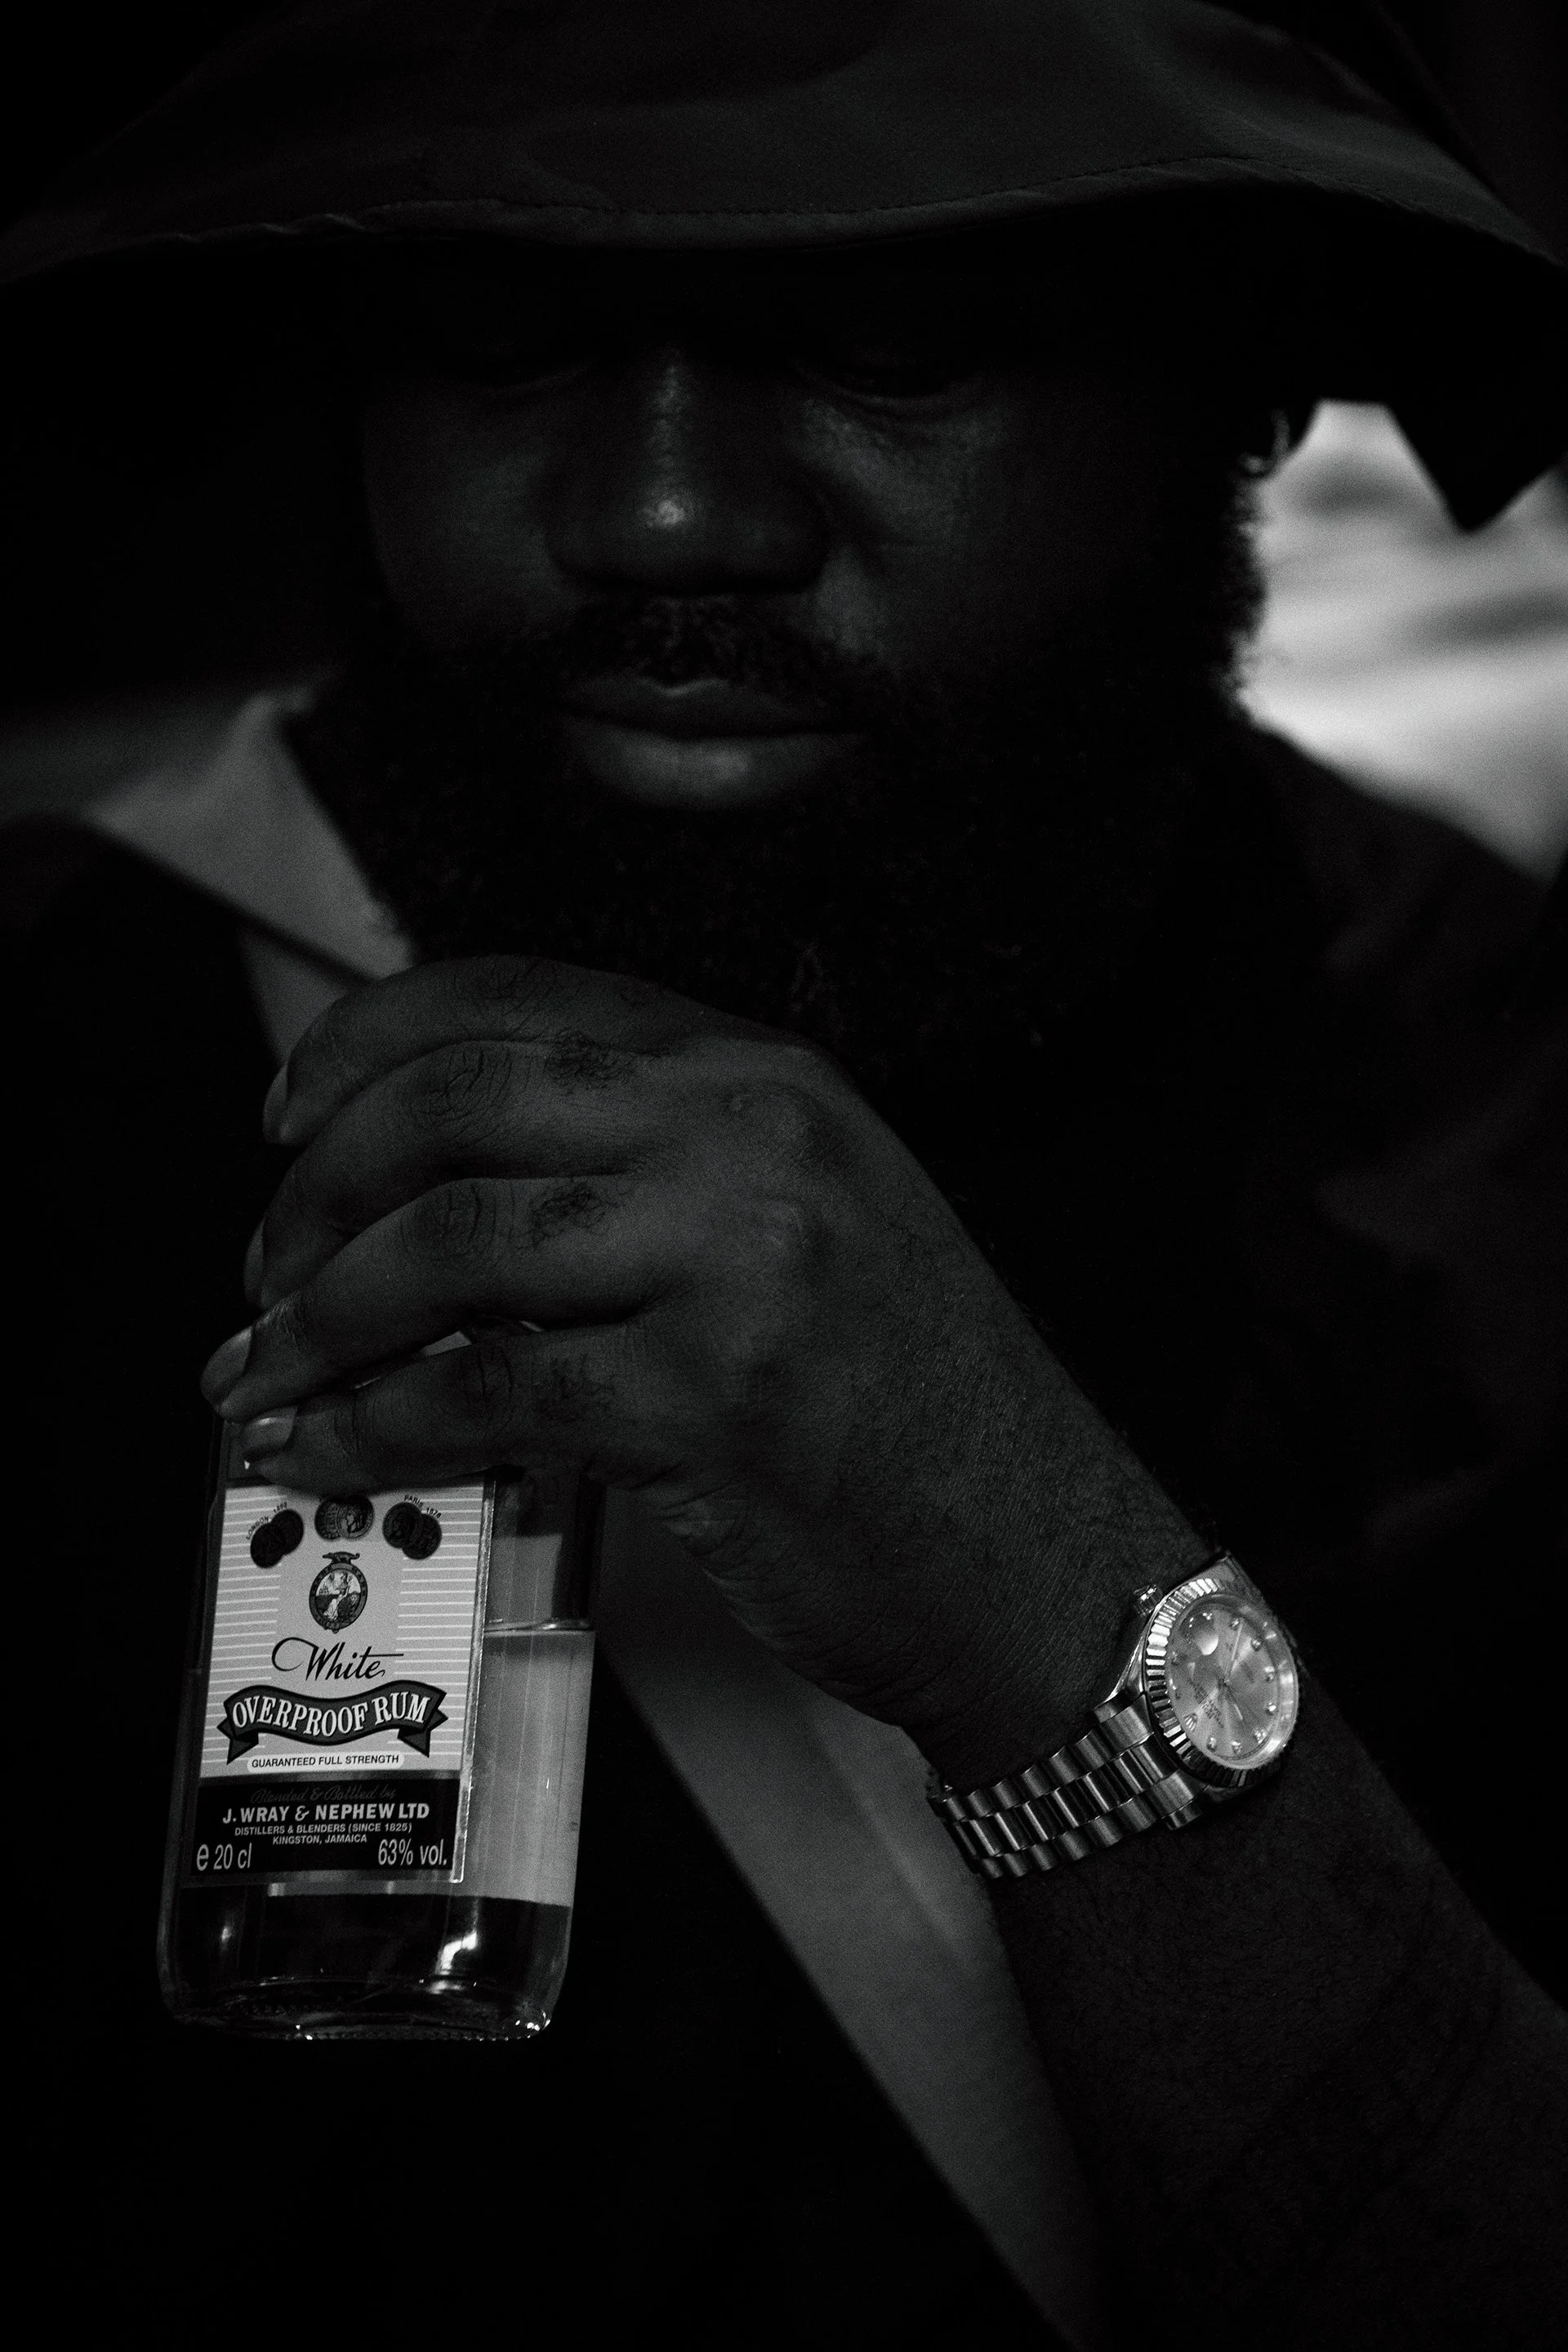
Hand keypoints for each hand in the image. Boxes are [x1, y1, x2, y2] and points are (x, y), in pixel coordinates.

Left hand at [203, 957, 1200, 1777]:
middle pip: (456, 1099)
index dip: (366, 1044)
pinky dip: (375, 1423)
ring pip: (452, 1238)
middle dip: (316, 1185)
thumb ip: (646, 1177)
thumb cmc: (921, 1413)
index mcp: (765, 1075)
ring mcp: (740, 1254)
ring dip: (322, 1311)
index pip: (517, 994)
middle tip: (267, 1264)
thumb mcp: (805, 1227)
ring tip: (272, 1366)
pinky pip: (485, 1387)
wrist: (1047, 1560)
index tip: (291, 1115)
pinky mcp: (715, 1392)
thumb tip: (441, 1203)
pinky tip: (336, 1449)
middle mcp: (751, 1131)